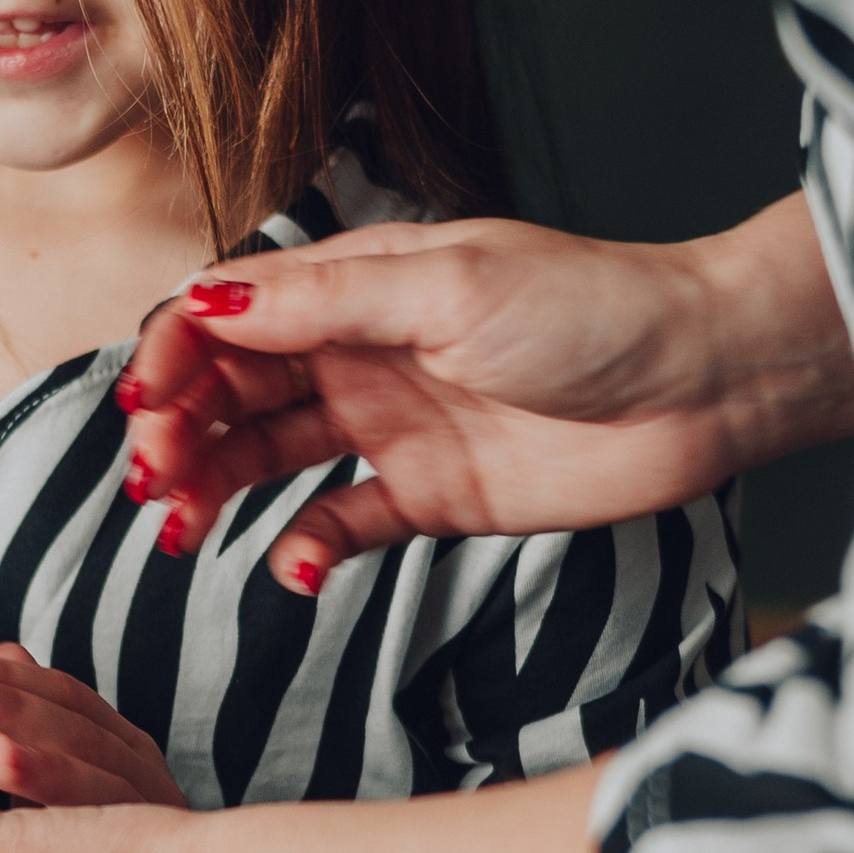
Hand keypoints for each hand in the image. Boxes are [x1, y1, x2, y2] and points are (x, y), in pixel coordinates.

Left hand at [0, 644, 187, 810]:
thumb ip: (37, 716)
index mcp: (120, 749)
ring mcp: (156, 822)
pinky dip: (73, 825)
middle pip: (77, 730)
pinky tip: (22, 827)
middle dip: (8, 705)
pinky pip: (115, 843)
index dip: (8, 678)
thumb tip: (5, 651)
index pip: (64, 698)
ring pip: (100, 781)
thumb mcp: (68, 777)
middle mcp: (142, 776)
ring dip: (42, 766)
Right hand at [121, 191, 853, 590]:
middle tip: (152, 477)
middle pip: (234, 389)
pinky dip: (303, 548)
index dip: (175, 354)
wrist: (708, 382)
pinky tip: (291, 567)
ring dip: (214, 488)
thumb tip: (207, 303)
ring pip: (268, 457)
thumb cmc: (594, 310)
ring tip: (177, 528)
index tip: (145, 402)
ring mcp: (395, 426)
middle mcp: (364, 352)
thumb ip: (327, 300)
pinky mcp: (433, 497)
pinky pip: (340, 525)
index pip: (230, 314)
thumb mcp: (450, 287)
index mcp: (360, 285)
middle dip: (178, 429)